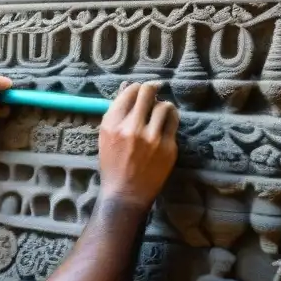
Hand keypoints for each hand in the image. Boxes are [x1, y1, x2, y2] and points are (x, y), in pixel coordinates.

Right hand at [97, 82, 178, 210]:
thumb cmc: (113, 164)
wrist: (126, 193)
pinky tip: (167, 121)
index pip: (129, 91)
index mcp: (112, 124)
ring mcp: (151, 138)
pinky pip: (174, 122)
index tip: (140, 92)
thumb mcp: (106, 136)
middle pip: (147, 92)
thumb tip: (128, 86)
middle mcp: (131, 128)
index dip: (136, 88)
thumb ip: (117, 112)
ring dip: (162, 106)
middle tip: (153, 92)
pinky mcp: (168, 147)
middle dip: (151, 90)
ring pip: (163, 106)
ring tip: (160, 111)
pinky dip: (171, 118)